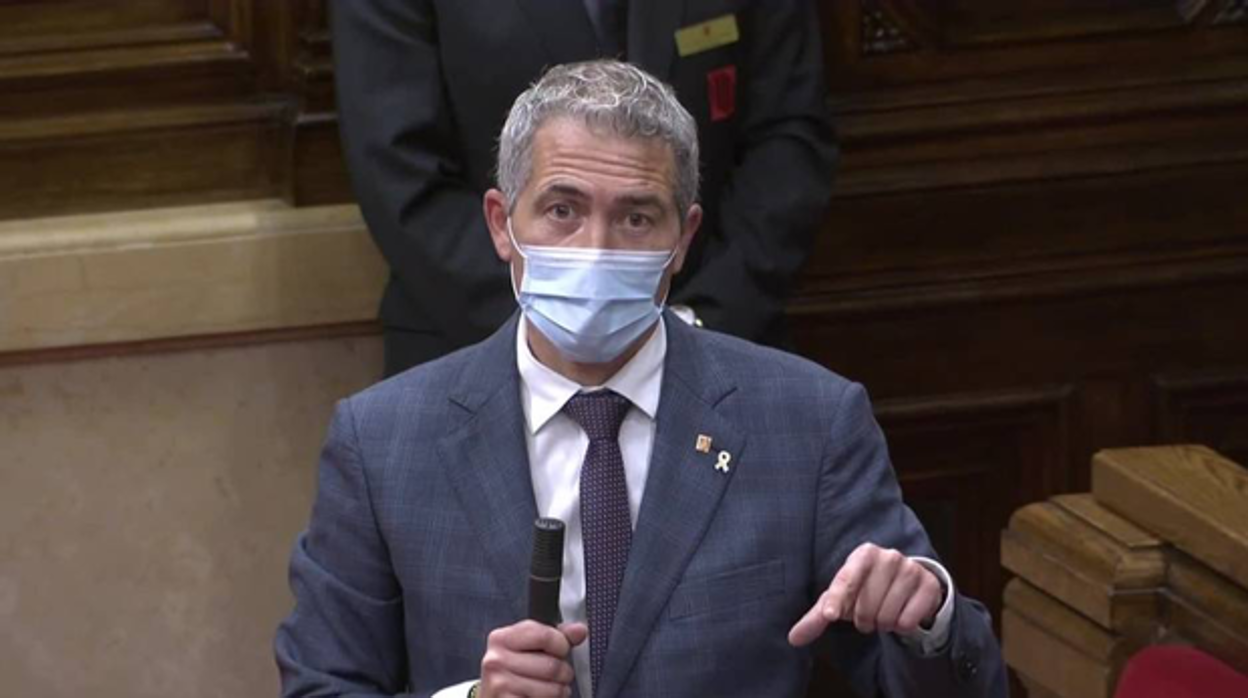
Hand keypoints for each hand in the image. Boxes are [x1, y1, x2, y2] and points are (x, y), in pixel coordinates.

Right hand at [480, 620, 586, 697]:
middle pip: (553, 666)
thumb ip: (558, 636)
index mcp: (502, 638)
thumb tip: (580, 630)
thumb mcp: (531, 647)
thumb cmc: (515, 671)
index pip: (545, 636)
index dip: (562, 645)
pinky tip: (538, 697)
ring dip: (559, 691)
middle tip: (555, 675)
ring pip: (553, 689)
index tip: (560, 650)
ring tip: (548, 688)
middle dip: (563, 673)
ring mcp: (500, 684)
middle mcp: (496, 660)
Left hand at [788, 543, 942, 646]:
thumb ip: (818, 617)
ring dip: (883, 623)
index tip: (830, 616)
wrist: (908, 587)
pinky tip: (902, 614)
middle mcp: (888, 556)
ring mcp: (910, 569)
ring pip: (888, 615)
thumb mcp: (842, 600)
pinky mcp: (929, 584)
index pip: (846, 580)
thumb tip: (793, 638)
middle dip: (864, 619)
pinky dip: (902, 625)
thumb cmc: (867, 591)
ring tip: (884, 613)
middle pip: (866, 605)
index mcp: (863, 554)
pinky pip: (909, 620)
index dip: (837, 599)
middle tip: (868, 614)